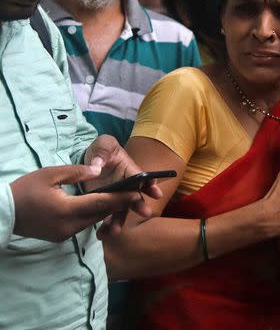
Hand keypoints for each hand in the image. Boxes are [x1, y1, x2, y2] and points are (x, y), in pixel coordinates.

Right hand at [10, 164, 144, 241]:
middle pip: (99, 214)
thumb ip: (77, 172)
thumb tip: (99, 171)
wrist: (1, 212)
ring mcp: (63, 235)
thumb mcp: (50, 174)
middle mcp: (68, 226)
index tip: (137, 193)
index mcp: (67, 210)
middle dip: (117, 205)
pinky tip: (99, 207)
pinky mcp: (59, 237)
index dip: (121, 198)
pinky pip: (81, 226)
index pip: (101, 204)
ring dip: (105, 211)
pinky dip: (91, 216)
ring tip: (121, 199)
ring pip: (92, 221)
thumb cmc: (25, 189)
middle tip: (134, 194)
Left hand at [81, 135, 163, 237]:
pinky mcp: (105, 203)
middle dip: (139, 205)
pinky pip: (107, 215)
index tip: (156, 192)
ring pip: (121, 209)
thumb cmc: (102, 149)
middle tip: (145, 213)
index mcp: (129, 169)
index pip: (140, 176)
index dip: (149, 184)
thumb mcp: (104, 144)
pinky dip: (105, 226)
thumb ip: (103, 152)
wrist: (90, 159)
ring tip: (115, 231)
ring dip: (120, 220)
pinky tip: (101, 234)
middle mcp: (126, 185)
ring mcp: (116, 196)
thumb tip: (97, 166)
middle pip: (134, 196)